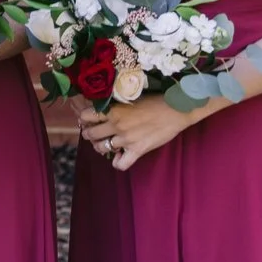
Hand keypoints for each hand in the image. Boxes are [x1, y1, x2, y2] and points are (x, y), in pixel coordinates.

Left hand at [78, 94, 204, 170]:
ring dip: (100, 147)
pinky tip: (121, 157)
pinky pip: (120, 164)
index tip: (89, 120)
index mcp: (113, 109)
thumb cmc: (155, 100)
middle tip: (96, 133)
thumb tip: (102, 110)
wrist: (177, 110)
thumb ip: (115, 105)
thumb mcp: (130, 98)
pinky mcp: (138, 150)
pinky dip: (118, 162)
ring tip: (106, 143)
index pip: (86, 116)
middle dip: (90, 134)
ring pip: (101, 148)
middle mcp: (116, 125)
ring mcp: (126, 139)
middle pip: (90, 134)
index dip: (85, 119)